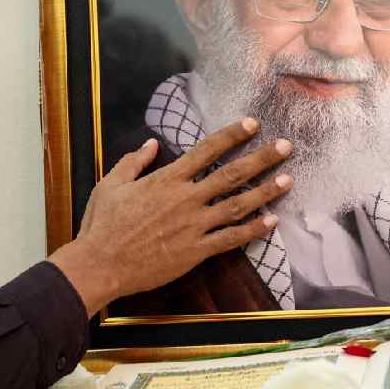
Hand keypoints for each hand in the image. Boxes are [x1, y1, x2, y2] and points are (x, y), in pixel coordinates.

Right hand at [49, 118, 292, 316]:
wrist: (100, 264)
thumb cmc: (102, 224)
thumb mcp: (110, 185)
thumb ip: (133, 162)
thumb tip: (150, 144)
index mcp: (166, 179)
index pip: (206, 150)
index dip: (232, 135)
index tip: (253, 124)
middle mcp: (186, 199)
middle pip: (231, 174)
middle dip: (261, 158)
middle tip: (286, 147)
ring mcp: (193, 226)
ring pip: (237, 205)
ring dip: (265, 192)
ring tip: (288, 180)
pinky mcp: (196, 251)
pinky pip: (231, 239)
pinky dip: (253, 230)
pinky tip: (272, 221)